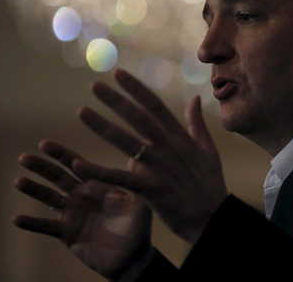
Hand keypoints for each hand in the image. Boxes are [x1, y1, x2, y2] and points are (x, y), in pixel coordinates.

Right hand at [13, 141, 152, 279]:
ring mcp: (72, 214)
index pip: (75, 163)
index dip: (60, 154)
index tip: (43, 143)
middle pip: (57, 177)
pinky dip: (32, 223)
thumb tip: (143, 149)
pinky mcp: (67, 233)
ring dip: (33, 190)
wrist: (132, 258)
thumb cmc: (138, 225)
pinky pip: (46, 227)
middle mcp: (81, 195)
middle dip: (41, 167)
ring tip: (18, 181)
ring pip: (48, 198)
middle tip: (23, 157)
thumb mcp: (140, 198)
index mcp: (96, 183)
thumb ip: (135, 177)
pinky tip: (17, 219)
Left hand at [72, 68, 227, 243]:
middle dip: (116, 100)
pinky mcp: (152, 189)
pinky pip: (121, 179)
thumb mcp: (208, 150)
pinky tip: (78, 165)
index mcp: (180, 138)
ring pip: (127, 142)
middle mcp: (168, 148)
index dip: (136, 89)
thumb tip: (194, 98)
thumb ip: (197, 123)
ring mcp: (160, 167)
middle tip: (94, 85)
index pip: (155, 106)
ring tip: (82, 112)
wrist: (214, 219)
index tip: (118, 74)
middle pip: (138, 118)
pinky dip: (100, 172)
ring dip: (103, 127)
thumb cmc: (210, 186)